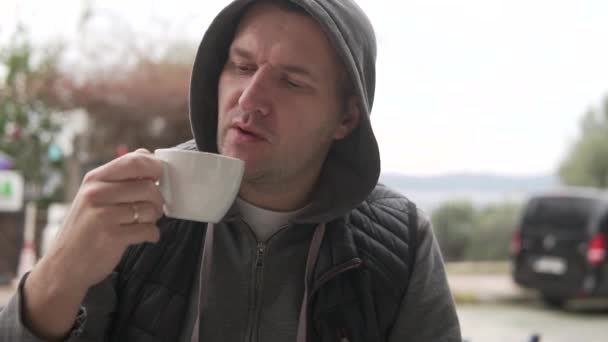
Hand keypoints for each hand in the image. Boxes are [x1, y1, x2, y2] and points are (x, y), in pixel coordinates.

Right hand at [23, 148, 164, 338]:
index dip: (155, 168)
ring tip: (140, 223)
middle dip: (158, 199)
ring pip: (151, 209)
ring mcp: (103, 215)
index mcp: (95, 179)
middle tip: (151, 208)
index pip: (135, 160)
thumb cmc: (86, 228)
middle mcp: (97, 193)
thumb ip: (120, 177)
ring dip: (153, 219)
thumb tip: (148, 156)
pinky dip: (151, 235)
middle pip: (148, 186)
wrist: (63, 266)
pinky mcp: (112, 237)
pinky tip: (140, 237)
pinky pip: (149, 230)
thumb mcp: (94, 196)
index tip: (159, 178)